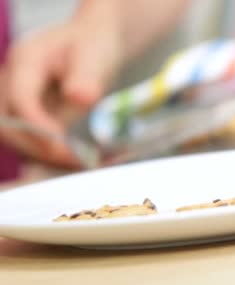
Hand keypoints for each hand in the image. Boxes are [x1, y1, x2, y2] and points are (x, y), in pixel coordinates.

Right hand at [0, 8, 123, 167]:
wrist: (91, 43)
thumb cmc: (93, 45)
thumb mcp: (96, 55)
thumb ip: (87, 77)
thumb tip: (80, 98)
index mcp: (27, 60)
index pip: (20, 98)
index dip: (37, 126)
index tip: (63, 146)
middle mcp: (12, 79)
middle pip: (6, 123)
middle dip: (36, 146)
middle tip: (73, 159)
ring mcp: (14, 97)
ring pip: (11, 135)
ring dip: (40, 154)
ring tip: (77, 161)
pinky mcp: (25, 113)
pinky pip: (26, 139)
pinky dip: (46, 152)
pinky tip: (73, 158)